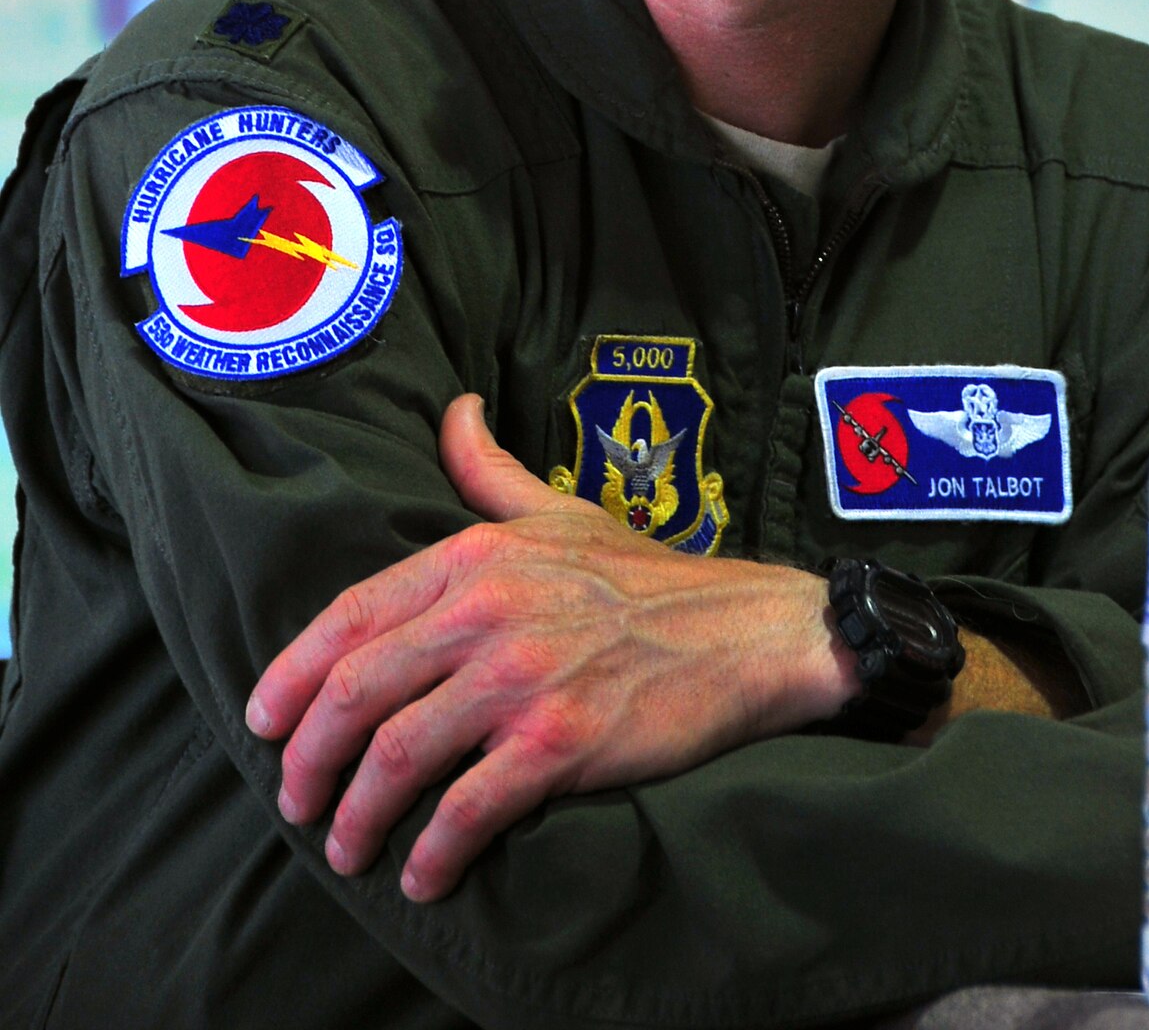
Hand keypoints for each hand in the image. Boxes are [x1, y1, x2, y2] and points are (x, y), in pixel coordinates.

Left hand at [247, 394, 855, 900]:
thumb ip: (488, 469)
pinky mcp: (561, 741)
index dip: (293, 672)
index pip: (352, 614)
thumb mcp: (560, 508)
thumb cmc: (647, 575)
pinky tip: (421, 876)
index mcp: (477, 556)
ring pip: (397, 753)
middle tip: (293, 799)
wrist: (748, 629)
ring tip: (345, 847)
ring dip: (356, 813)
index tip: (263, 721)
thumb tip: (453, 410)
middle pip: (356, 689)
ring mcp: (523, 677)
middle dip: (307, 756)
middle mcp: (488, 611)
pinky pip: (468, 808)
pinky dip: (432, 850)